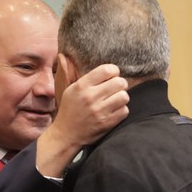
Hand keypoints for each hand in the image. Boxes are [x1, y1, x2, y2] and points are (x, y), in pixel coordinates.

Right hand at [35, 58, 128, 176]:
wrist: (66, 135)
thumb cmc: (69, 110)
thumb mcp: (69, 90)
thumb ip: (78, 75)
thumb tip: (67, 56)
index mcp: (81, 86)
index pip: (107, 70)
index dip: (114, 71)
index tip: (112, 75)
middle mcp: (90, 97)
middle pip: (120, 82)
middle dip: (120, 84)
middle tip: (116, 88)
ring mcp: (99, 111)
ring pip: (124, 96)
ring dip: (121, 97)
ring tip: (115, 100)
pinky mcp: (107, 123)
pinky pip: (124, 111)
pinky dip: (121, 110)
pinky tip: (113, 111)